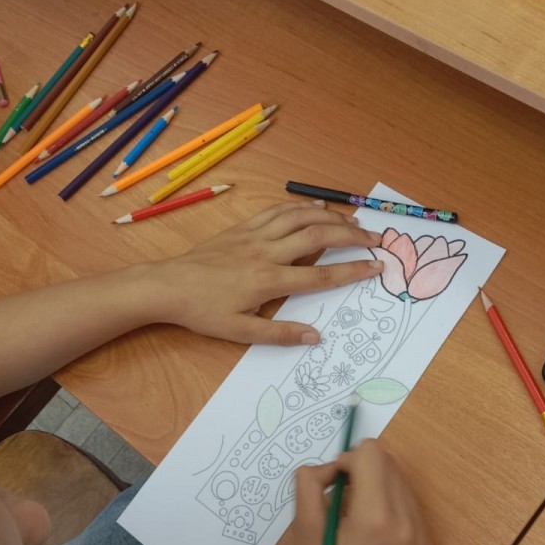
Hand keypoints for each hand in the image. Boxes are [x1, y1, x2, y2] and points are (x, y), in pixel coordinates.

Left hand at [154, 202, 382, 344]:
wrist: (167, 285)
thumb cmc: (203, 311)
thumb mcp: (240, 332)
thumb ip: (280, 333)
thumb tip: (315, 337)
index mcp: (269, 281)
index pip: (321, 276)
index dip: (353, 271)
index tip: (377, 266)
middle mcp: (267, 252)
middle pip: (318, 237)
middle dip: (352, 237)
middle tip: (377, 238)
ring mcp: (255, 236)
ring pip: (301, 217)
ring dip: (331, 217)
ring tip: (354, 222)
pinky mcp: (243, 227)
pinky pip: (278, 211)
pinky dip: (301, 207)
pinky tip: (316, 209)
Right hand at [291, 440, 434, 544]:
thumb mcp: (303, 532)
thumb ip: (310, 486)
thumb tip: (326, 467)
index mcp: (374, 520)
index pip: (370, 454)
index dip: (345, 461)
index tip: (331, 484)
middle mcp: (406, 526)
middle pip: (389, 464)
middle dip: (362, 471)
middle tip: (341, 500)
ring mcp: (422, 539)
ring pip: (401, 483)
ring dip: (377, 488)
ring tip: (356, 519)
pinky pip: (410, 509)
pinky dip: (390, 509)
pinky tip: (373, 536)